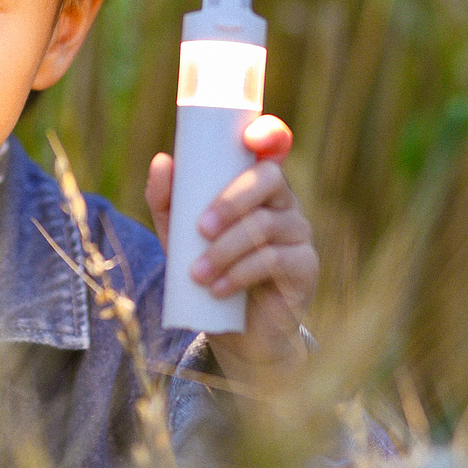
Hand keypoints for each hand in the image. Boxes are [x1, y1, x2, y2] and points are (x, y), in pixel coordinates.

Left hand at [145, 115, 318, 386]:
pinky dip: (241, 273)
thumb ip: (167, 200)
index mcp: (255, 184)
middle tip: (200, 228)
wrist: (235, 333)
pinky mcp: (306, 266)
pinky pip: (275, 260)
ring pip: (266, 225)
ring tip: (197, 274)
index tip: (250, 138)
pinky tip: (219, 288)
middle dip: (231, 200)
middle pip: (269, 179)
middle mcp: (282, 201)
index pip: (273, 146)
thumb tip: (162, 161)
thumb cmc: (207, 271)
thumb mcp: (179, 235)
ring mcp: (299, 232)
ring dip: (226, 249)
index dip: (269, 134)